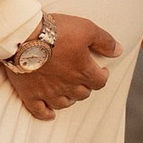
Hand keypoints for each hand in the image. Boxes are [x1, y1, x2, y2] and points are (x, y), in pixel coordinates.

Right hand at [0, 13, 120, 120]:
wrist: (24, 36)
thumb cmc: (57, 31)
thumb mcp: (87, 29)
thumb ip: (104, 41)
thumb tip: (118, 50)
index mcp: (83, 71)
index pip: (100, 82)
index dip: (102, 76)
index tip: (100, 70)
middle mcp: (68, 86)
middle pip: (83, 94)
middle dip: (86, 86)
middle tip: (83, 77)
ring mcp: (48, 92)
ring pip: (64, 103)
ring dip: (69, 99)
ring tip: (69, 91)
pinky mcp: (30, 93)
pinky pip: (39, 111)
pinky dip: (46, 114)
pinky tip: (50, 113)